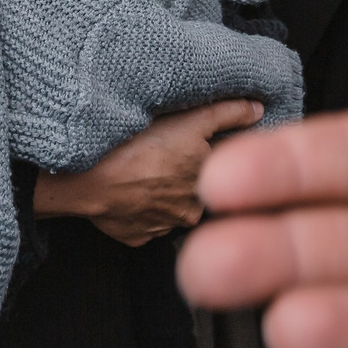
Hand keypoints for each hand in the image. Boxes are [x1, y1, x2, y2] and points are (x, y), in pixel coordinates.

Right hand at [37, 98, 264, 245]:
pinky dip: (138, 206)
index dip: (204, 147)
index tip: (186, 139)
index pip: (218, 163)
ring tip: (139, 168)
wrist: (89, 178)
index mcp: (209, 180)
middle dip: (181, 171)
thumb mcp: (191, 118)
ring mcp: (164, 226)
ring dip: (161, 190)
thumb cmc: (137, 145)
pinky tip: (127, 188)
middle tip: (159, 151)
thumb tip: (258, 110)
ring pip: (169, 205)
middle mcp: (192, 208)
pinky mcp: (138, 237)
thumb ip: (229, 113)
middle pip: (192, 185)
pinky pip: (144, 221)